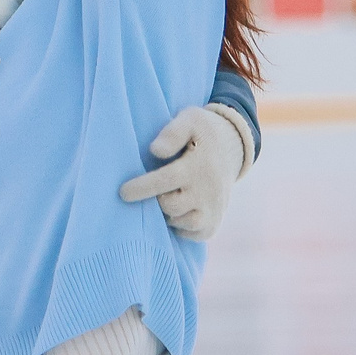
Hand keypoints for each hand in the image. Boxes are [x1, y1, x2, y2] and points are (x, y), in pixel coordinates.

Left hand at [119, 104, 252, 240]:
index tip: (123, 192)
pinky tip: (177, 211)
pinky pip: (194, 234)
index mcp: (198, 166)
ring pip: (182, 223)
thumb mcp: (190, 120)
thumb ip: (172, 133)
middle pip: (170, 205)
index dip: (142, 188)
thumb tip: (155, 150)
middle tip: (153, 188)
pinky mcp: (215, 222)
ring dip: (169, 213)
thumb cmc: (202, 133)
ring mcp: (214, 209)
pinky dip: (182, 227)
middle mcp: (208, 191)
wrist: (233, 147)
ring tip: (166, 197)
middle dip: (155, 198)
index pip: (165, 181)